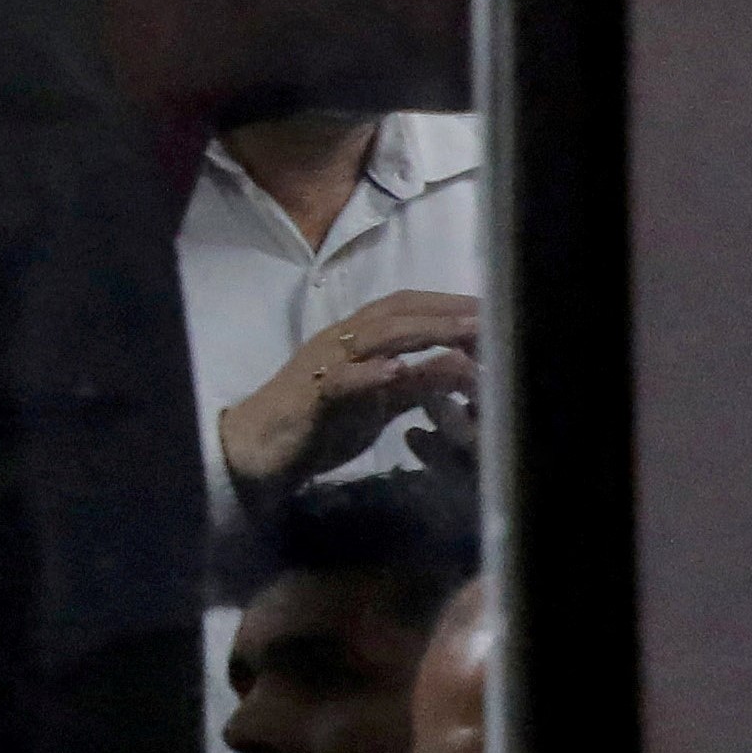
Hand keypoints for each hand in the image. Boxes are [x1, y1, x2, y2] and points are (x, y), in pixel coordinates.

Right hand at [218, 290, 480, 492]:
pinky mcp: (310, 397)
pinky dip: (368, 374)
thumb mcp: (381, 403)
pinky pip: (340, 381)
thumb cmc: (318, 423)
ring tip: (463, 331)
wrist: (257, 449)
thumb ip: (417, 383)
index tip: (493, 307)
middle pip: (396, 312)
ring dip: (423, 330)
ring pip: (375, 337)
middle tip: (492, 314)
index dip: (450, 303)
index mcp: (356, 339)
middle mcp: (340, 341)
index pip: (407, 307)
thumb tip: (462, 366)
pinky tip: (394, 371)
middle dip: (447, 310)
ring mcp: (324, 365)